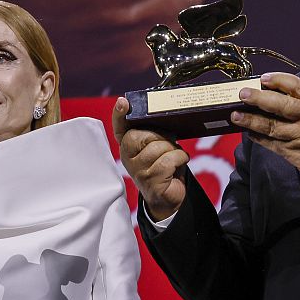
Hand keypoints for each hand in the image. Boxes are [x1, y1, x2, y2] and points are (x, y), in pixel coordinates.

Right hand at [112, 97, 187, 219]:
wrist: (168, 197)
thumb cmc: (164, 166)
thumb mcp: (158, 147)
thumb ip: (154, 133)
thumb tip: (163, 116)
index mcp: (129, 147)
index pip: (120, 128)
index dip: (119, 115)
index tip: (123, 102)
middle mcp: (128, 159)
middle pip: (140, 136)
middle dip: (160, 136)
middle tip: (170, 143)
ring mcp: (138, 172)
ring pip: (157, 148)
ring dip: (173, 149)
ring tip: (175, 156)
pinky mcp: (150, 182)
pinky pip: (168, 161)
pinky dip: (180, 158)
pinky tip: (180, 162)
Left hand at [231, 73, 299, 186]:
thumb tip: (269, 92)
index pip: (298, 87)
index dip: (279, 80)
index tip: (264, 78)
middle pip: (282, 106)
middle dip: (260, 99)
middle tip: (243, 94)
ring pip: (272, 127)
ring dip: (251, 121)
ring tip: (235, 116)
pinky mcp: (294, 153)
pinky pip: (272, 144)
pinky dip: (258, 138)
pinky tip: (247, 132)